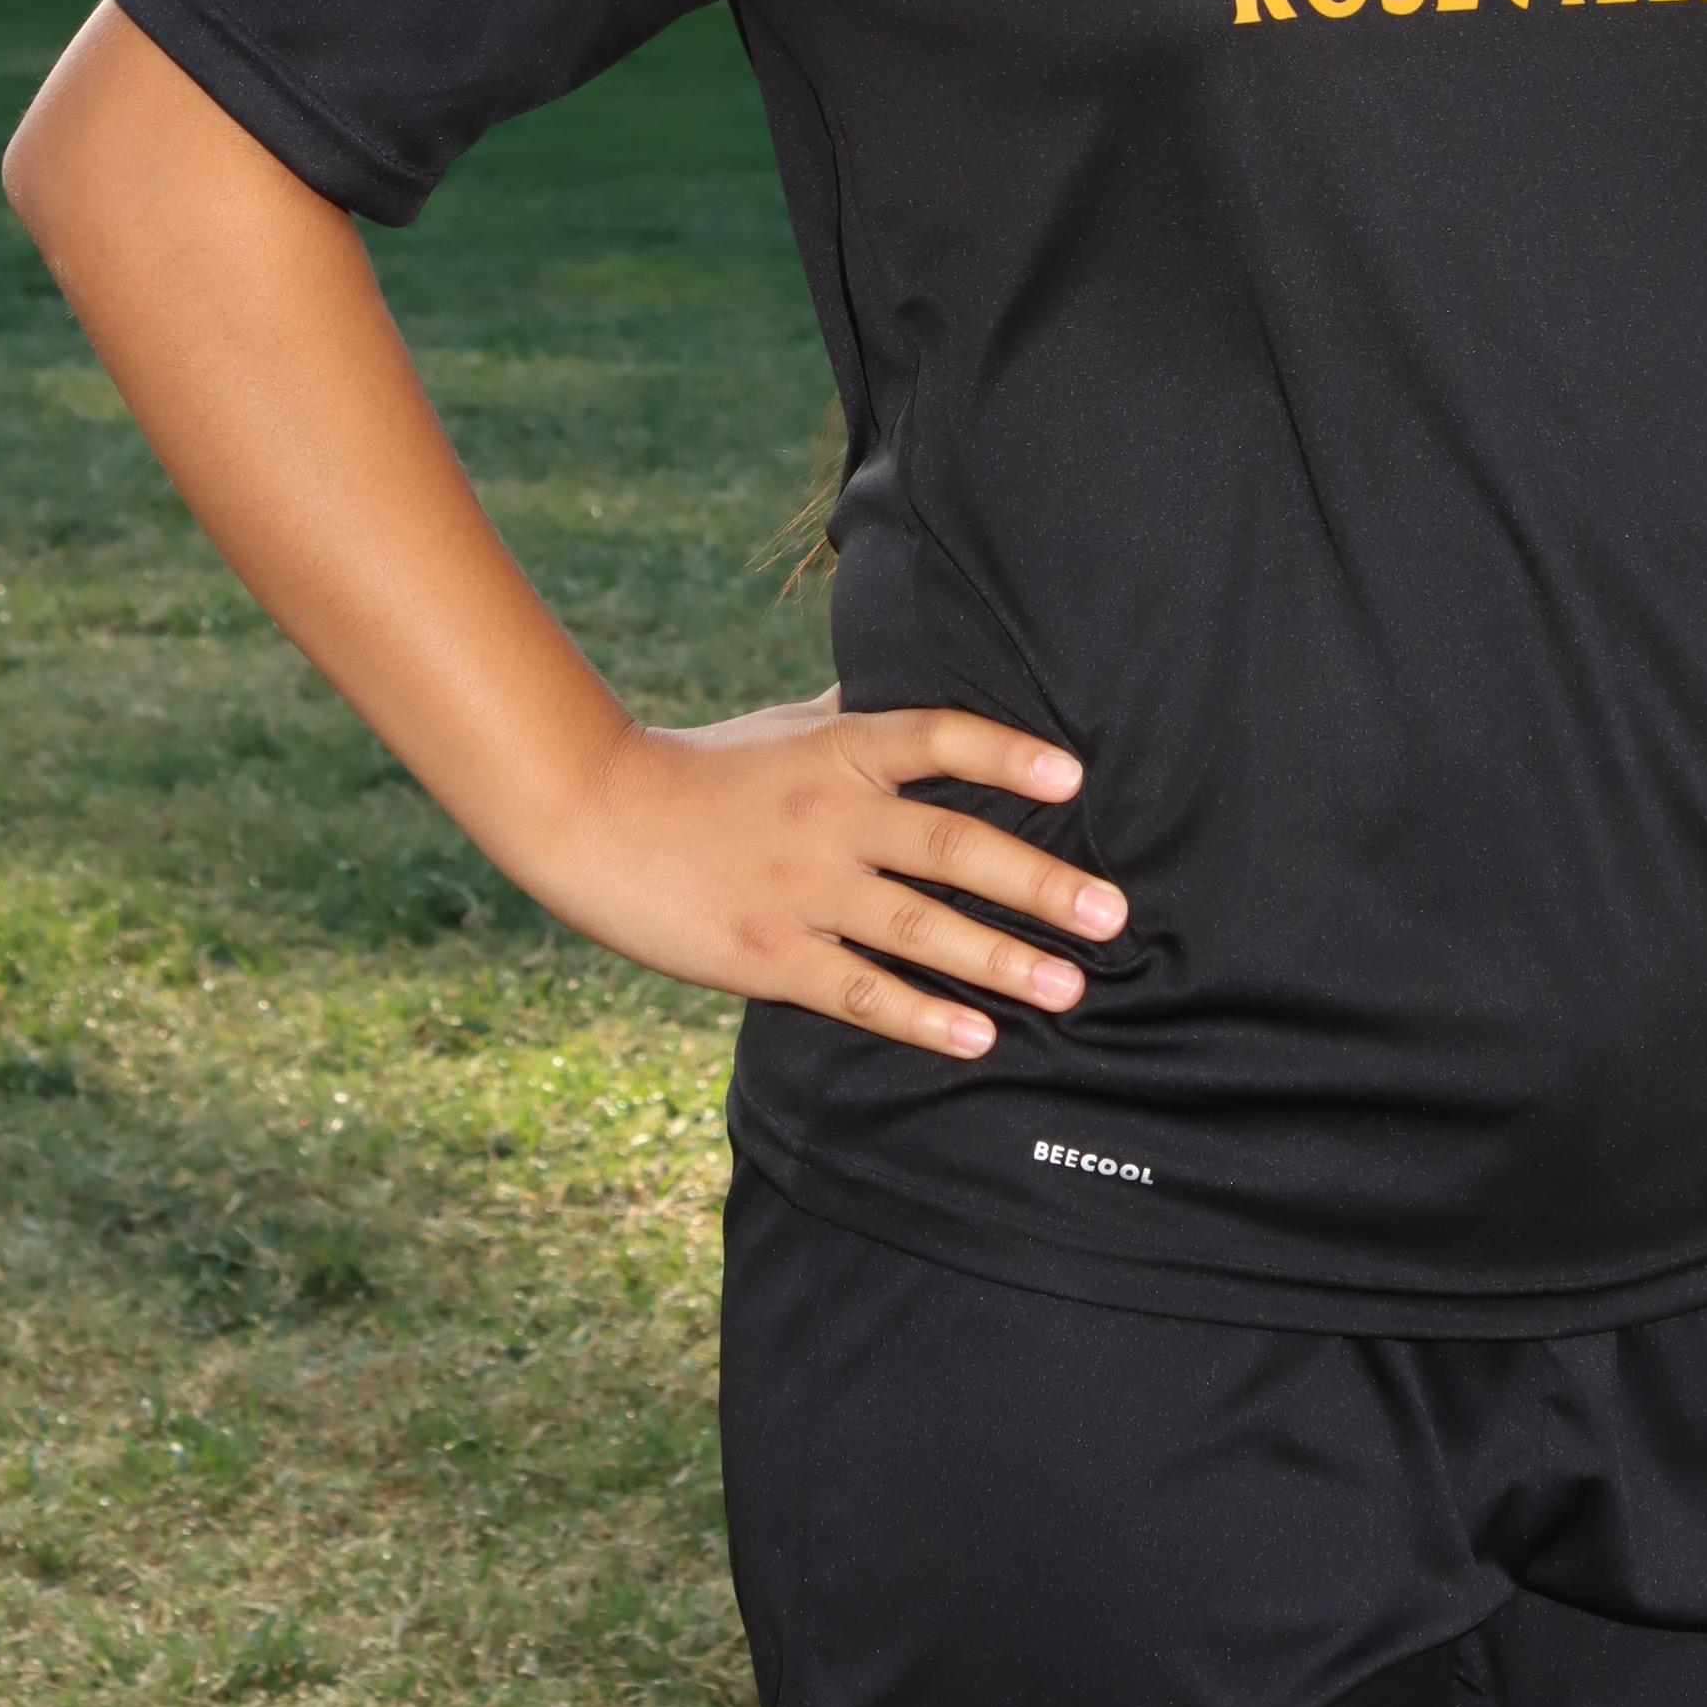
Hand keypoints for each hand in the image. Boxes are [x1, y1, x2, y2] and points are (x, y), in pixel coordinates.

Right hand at [541, 692, 1125, 1054]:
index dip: (1006, 754)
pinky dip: (919, 1017)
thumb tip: (931, 669)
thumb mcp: (787, 724)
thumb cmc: (705, 767)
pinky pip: (858, 992)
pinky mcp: (768, 956)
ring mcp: (800, 890)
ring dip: (999, 959)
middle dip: (1037, 883)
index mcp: (839, 750)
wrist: (593, 819)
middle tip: (1112, 914)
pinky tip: (976, 1037)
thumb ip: (863, 712)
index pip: (936, 738)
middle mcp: (829, 818)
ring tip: (1068, 987)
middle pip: (949, 845)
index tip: (1074, 778)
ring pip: (917, 927)